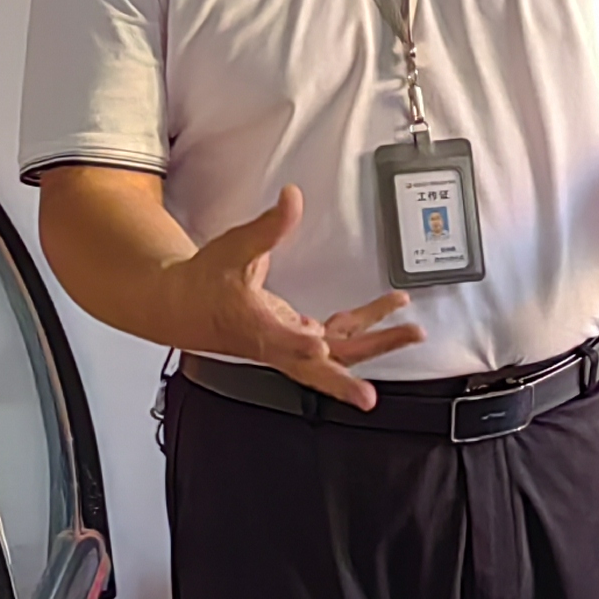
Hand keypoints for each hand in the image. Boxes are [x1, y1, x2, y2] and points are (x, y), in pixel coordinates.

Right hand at [167, 185, 423, 408]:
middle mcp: (276, 343)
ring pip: (337, 354)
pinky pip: (338, 338)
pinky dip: (365, 326)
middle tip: (367, 398)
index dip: (297, 345)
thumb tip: (292, 199)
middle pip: (314, 369)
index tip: (317, 345)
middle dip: (343, 383)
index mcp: (254, 325)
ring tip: (412, 330)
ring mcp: (292, 345)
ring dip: (376, 345)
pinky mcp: (300, 340)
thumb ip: (268, 227)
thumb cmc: (208, 281)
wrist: (187, 306)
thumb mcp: (233, 248)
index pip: (277, 341)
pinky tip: (387, 309)